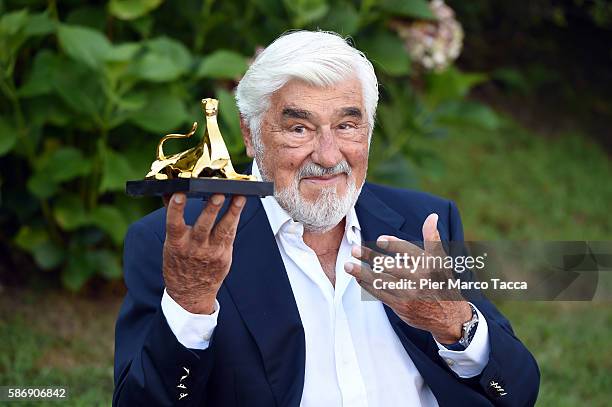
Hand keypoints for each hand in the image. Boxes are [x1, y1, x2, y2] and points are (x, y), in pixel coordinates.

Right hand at [163, 193, 245, 314]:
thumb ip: (174, 219)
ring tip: (239, 197)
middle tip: (218, 194)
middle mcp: (194, 248)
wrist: (190, 293)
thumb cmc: (179, 263)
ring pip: (223, 230)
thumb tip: (169, 192)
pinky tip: (239, 205)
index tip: (179, 193)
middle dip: (211, 210)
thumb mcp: (170, 244)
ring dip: (232, 212)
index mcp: (176, 244)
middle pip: (203, 226)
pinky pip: (231, 235)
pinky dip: (235, 219)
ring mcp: (211, 253)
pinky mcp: (224, 256)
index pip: (174, 223)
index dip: (176, 208)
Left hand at [345, 213, 471, 343]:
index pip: (410, 251)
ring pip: (382, 281)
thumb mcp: (441, 260)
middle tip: (355, 250)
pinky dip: (368, 286)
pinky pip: (380, 294)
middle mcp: (419, 279)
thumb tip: (432, 216)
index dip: (395, 244)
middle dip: (371, 257)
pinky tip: (358, 278)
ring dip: (362, 273)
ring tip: (348, 265)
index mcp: (429, 265)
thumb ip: (432, 237)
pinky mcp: (401, 306)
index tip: (380, 239)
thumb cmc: (442, 282)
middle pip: (391, 266)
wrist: (449, 316)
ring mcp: (409, 294)